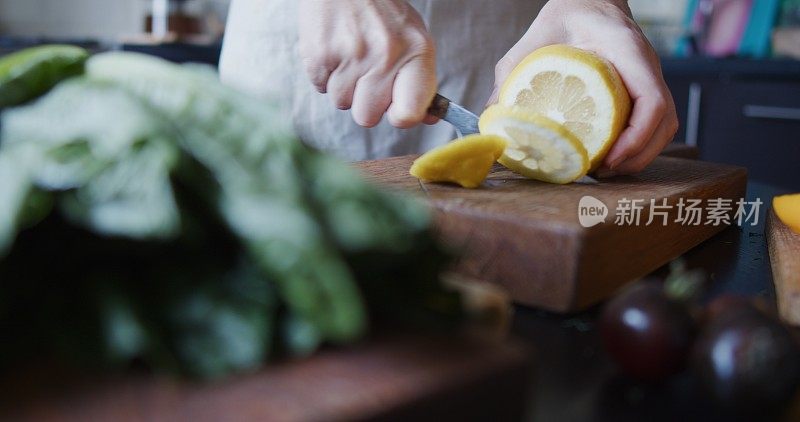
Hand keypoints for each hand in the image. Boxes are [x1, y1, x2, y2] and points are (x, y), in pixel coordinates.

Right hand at [298, 0, 437, 127]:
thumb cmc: (383, 12)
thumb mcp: (413, 39)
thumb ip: (421, 81)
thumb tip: (430, 118)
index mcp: (417, 52)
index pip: (409, 113)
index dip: (399, 116)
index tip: (395, 107)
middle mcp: (386, 55)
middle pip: (367, 117)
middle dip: (364, 101)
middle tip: (366, 73)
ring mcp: (352, 55)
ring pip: (342, 103)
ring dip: (344, 86)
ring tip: (350, 55)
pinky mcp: (321, 54)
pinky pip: (320, 88)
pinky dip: (325, 74)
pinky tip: (335, 50)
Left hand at [489, 0, 678, 174]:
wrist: (586, 2)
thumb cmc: (563, 19)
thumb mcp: (532, 42)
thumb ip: (511, 76)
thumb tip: (492, 116)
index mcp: (627, 52)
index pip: (652, 100)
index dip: (636, 136)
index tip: (609, 157)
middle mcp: (647, 66)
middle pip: (664, 122)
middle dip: (637, 155)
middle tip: (601, 171)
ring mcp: (649, 78)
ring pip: (664, 126)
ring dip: (639, 155)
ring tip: (604, 170)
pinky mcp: (642, 90)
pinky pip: (653, 123)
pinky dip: (636, 145)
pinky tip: (608, 157)